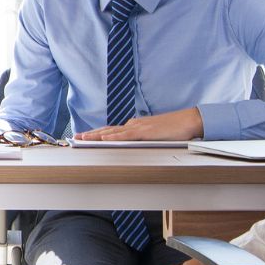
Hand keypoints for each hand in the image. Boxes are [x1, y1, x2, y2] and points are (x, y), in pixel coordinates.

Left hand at [76, 106, 203, 141]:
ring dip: (96, 136)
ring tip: (82, 138)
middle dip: (90, 134)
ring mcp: (139, 128)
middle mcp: (134, 125)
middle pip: (108, 130)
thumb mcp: (153, 135)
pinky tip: (105, 139)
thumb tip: (131, 143)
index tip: (84, 137)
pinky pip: (127, 136)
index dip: (96, 134)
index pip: (111, 130)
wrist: (189, 121)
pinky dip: (115, 137)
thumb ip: (141, 138)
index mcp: (135, 126)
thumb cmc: (174, 129)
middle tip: (75, 138)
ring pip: (113, 132)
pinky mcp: (147, 132)